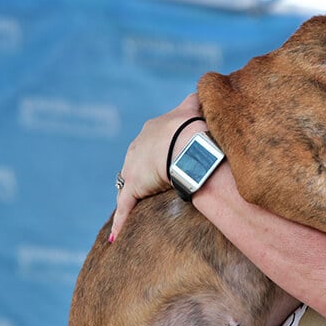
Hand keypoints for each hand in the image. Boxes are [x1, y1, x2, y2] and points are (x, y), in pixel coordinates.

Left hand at [110, 93, 205, 240]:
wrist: (186, 141)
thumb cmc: (194, 124)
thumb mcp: (198, 106)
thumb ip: (201, 98)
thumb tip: (209, 87)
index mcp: (153, 129)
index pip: (153, 140)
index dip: (161, 147)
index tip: (169, 154)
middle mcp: (138, 147)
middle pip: (137, 161)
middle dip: (144, 170)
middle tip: (156, 179)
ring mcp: (133, 168)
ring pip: (129, 184)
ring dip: (134, 193)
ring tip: (142, 202)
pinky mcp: (133, 188)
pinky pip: (125, 208)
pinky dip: (121, 222)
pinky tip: (116, 237)